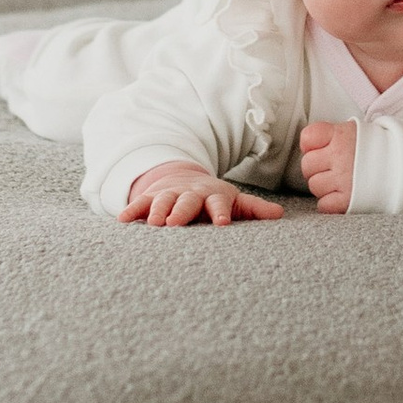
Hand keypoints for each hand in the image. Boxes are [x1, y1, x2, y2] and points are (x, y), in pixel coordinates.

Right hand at [121, 159, 282, 225]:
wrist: (183, 179)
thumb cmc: (213, 198)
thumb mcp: (234, 201)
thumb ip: (254, 209)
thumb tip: (279, 215)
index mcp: (214, 196)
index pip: (218, 204)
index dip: (220, 213)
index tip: (221, 224)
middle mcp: (191, 193)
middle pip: (187, 202)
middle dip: (182, 211)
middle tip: (176, 224)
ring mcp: (170, 194)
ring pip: (163, 201)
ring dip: (157, 210)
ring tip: (153, 223)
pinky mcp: (151, 196)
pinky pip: (140, 203)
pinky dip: (132, 210)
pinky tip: (123, 220)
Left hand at [298, 121, 356, 211]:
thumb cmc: (380, 149)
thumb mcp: (357, 131)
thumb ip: (333, 135)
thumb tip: (308, 145)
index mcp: (341, 135)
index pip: (308, 137)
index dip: (311, 146)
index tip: (321, 150)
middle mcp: (340, 155)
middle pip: (307, 165)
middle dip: (316, 169)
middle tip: (333, 170)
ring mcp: (343, 178)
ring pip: (314, 186)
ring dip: (324, 187)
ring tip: (341, 183)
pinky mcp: (348, 200)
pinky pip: (324, 205)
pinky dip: (330, 204)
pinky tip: (343, 196)